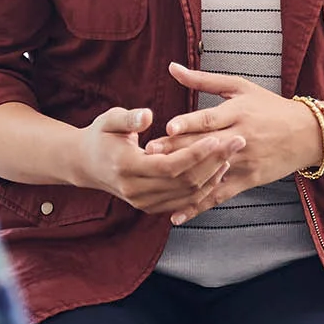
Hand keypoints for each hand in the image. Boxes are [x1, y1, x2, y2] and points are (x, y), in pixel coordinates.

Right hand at [72, 104, 242, 216]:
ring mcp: (143, 203)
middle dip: (214, 162)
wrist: (86, 164)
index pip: (170, 166)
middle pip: (184, 182)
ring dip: (213, 177)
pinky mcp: (150, 208)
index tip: (217, 137)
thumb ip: (128, 118)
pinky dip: (203, 189)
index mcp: (127, 168)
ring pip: (188, 195)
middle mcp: (136, 191)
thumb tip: (146, 115)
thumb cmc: (101, 136)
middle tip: (237, 142)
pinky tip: (218, 171)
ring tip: (230, 155)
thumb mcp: (109, 120)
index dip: (196, 153)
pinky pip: (183, 202)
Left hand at [143, 63, 323, 224]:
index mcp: (237, 113)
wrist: (307, 134)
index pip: (210, 119)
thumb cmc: (269, 106)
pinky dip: (198, 206)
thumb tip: (172, 67)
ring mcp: (244, 162)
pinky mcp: (248, 181)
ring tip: (157, 184)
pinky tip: (177, 215)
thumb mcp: (239, 87)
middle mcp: (240, 138)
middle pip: (205, 146)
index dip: (189, 124)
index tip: (167, 128)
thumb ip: (203, 80)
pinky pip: (219, 195)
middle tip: (148, 155)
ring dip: (183, 180)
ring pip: (210, 173)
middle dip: (176, 151)